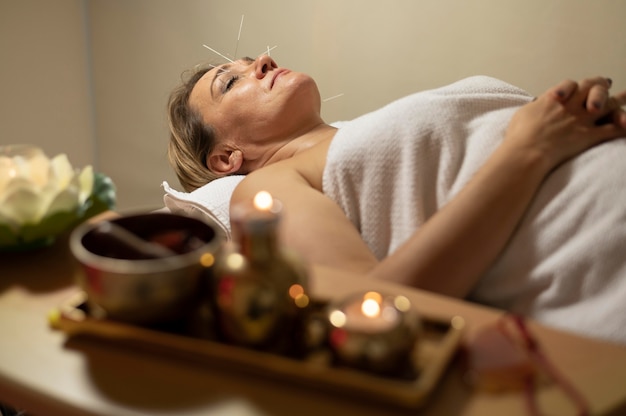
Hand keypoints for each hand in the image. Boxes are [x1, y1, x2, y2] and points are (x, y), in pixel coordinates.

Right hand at [504, 76, 625, 170]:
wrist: (527, 151)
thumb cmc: (519, 136)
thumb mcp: (522, 114)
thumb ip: (535, 107)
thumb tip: (538, 105)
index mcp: (553, 99)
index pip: (571, 85)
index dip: (579, 85)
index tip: (583, 84)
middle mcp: (571, 105)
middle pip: (592, 87)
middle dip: (600, 85)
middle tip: (606, 83)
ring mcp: (582, 120)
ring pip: (608, 104)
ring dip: (620, 99)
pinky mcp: (588, 136)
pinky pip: (612, 129)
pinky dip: (623, 127)